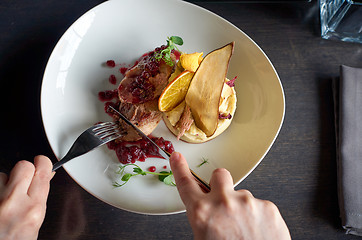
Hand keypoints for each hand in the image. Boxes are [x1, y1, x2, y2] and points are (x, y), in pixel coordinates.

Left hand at [0, 155, 52, 239]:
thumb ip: (40, 197)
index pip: (42, 171)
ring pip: (2, 174)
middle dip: (26, 169)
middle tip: (25, 178)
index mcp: (33, 209)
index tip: (42, 163)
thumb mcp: (36, 222)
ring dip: (5, 182)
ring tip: (6, 196)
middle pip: (23, 165)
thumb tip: (45, 177)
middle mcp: (13, 203)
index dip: (43, 163)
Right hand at [170, 152, 290, 239]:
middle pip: (219, 174)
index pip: (186, 184)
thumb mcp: (203, 237)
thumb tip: (204, 211)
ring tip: (245, 229)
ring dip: (241, 207)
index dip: (180, 168)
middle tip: (223, 200)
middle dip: (220, 184)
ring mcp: (248, 202)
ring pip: (242, 194)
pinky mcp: (268, 206)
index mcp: (202, 212)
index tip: (177, 158)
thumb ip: (202, 218)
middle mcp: (224, 202)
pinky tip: (257, 231)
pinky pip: (259, 205)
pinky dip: (258, 216)